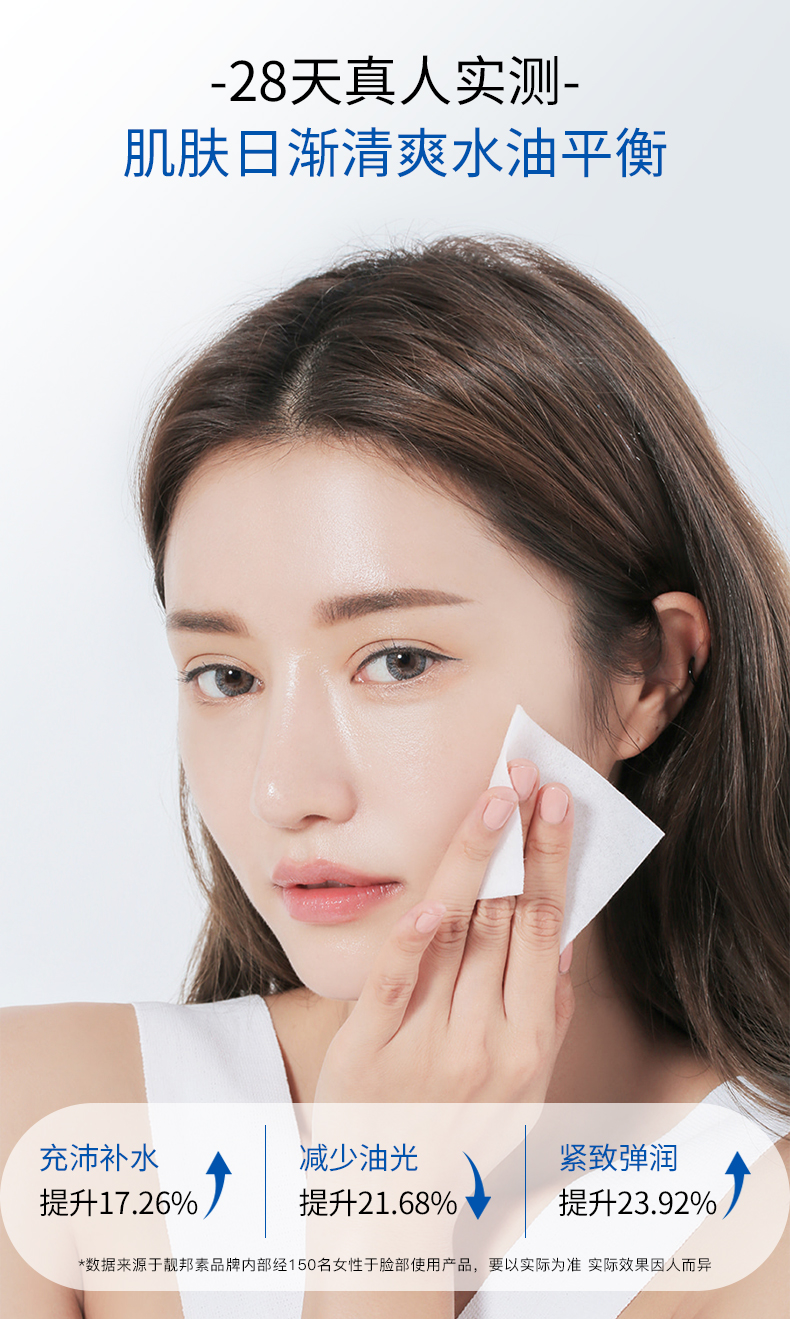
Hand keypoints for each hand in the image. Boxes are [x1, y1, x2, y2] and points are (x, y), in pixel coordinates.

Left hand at [313, 762, 574, 1105]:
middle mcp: (483, 1041)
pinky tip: (427, 901)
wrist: (390, 1200)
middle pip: (503, 919)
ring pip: (454, 936)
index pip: (543, 929)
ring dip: (471, 861)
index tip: (558, 803)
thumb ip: (545, 1013)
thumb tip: (559, 937)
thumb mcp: (525, 1087)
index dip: (550, 861)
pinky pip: (392, 986)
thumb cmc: (463, 1130)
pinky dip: (410, 943)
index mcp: (527, 1042)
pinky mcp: (368, 1049)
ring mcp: (425, 1045)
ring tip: (488, 801)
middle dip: (516, 839)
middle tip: (524, 774)